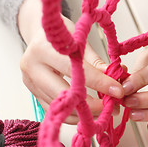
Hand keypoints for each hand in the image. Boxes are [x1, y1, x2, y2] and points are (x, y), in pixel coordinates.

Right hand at [18, 0, 123, 123]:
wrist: (40, 33)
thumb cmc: (60, 33)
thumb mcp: (79, 39)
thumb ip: (95, 61)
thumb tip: (114, 78)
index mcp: (43, 49)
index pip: (74, 70)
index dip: (98, 83)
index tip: (117, 91)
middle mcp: (32, 68)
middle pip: (62, 95)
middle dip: (90, 105)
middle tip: (111, 108)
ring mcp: (30, 83)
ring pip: (59, 107)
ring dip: (83, 113)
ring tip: (103, 110)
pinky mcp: (33, 94)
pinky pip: (55, 110)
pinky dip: (73, 114)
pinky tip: (88, 111)